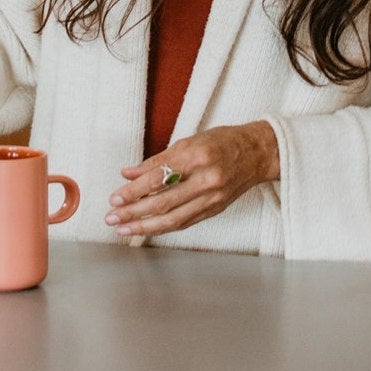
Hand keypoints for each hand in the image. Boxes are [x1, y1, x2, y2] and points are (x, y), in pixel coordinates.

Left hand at [104, 122, 280, 238]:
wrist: (258, 153)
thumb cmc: (223, 142)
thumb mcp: (189, 141)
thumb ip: (157, 160)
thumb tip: (128, 173)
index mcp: (197, 157)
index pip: (158, 178)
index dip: (134, 191)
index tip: (115, 198)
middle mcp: (206, 180)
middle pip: (163, 202)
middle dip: (134, 212)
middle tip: (112, 217)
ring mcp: (212, 198)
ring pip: (173, 219)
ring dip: (145, 226)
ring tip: (123, 229)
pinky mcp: (215, 209)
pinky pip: (185, 222)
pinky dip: (163, 227)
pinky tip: (146, 229)